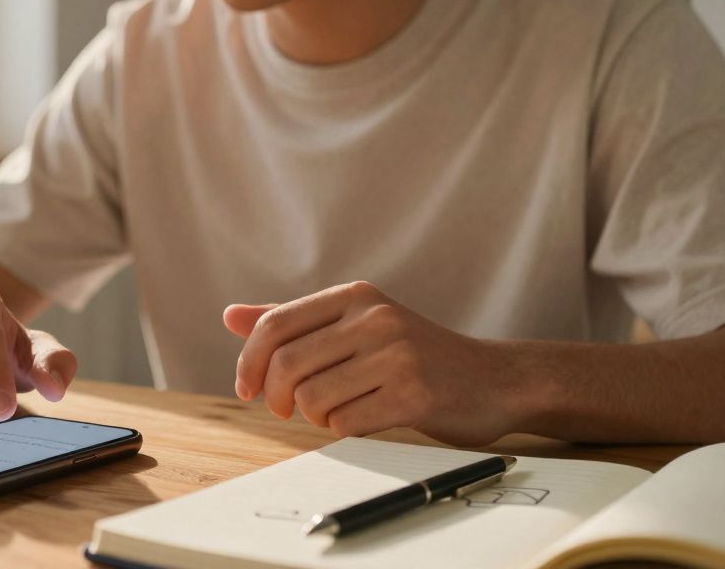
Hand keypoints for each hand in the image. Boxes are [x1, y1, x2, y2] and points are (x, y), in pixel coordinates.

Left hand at [224, 281, 523, 445]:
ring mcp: (397, 355)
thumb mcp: (355, 324)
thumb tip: (230, 315)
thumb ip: (294, 321)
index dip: (248, 360)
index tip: (246, 388)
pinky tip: (361, 419)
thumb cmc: (413, 355)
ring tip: (333, 410)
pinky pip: (345, 423)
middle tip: (283, 410)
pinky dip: (341, 430)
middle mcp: (375, 318)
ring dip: (312, 416)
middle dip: (274, 396)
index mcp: (355, 295)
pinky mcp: (414, 395)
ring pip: (312, 397)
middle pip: (287, 363)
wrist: (494, 380)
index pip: (275, 324)